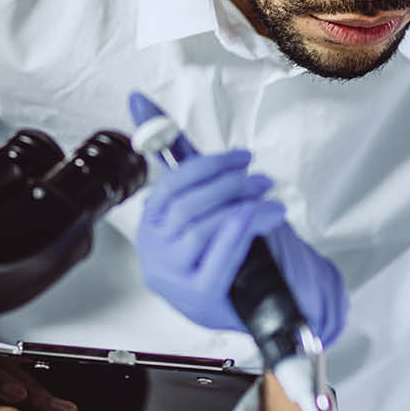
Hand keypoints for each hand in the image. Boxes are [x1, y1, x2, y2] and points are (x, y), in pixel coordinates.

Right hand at [129, 93, 347, 344]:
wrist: (267, 309)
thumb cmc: (235, 256)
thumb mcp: (210, 206)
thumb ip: (180, 157)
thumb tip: (140, 101)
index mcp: (151, 229)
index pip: (168, 187)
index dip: (205, 166)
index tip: (240, 157)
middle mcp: (155, 254)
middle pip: (184, 204)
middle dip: (227, 183)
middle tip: (260, 177)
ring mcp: (173, 277)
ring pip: (201, 225)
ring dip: (240, 203)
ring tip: (269, 198)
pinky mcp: (199, 294)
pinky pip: (220, 249)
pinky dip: (246, 226)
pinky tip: (268, 217)